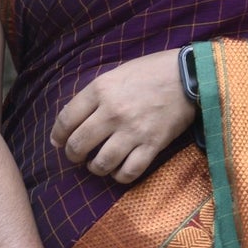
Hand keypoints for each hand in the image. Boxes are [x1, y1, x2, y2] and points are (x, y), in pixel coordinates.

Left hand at [51, 49, 195, 183]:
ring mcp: (133, 131)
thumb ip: (94, 95)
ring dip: (95, 168)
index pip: (66, 120)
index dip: (58, 135)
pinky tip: (118, 170)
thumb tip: (72, 119)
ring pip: (101, 163)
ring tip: (97, 164)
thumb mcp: (115, 74)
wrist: (189, 75)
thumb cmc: (150, 72)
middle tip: (77, 156)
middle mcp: (113, 112)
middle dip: (73, 155)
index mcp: (101, 90)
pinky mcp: (152, 145)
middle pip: (79, 145)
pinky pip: (128, 172)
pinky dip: (119, 176)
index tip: (58, 142)